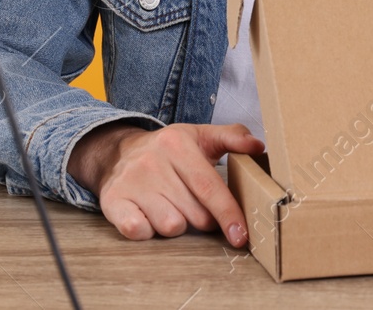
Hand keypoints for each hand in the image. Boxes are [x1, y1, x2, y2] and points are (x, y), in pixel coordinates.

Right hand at [67, 121, 264, 246]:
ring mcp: (132, 182)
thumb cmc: (168, 150)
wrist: (118, 152)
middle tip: (192, 203)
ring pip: (171, 226)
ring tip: (169, 205)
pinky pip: (139, 231)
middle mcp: (153, 162)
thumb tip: (258, 146)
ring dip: (176, 223)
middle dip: (202, 218)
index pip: (209, 187)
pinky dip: (147, 230)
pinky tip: (148, 216)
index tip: (241, 235)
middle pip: (195, 215)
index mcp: (178, 145)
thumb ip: (232, 137)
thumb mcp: (200, 136)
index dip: (228, 214)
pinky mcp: (113, 201)